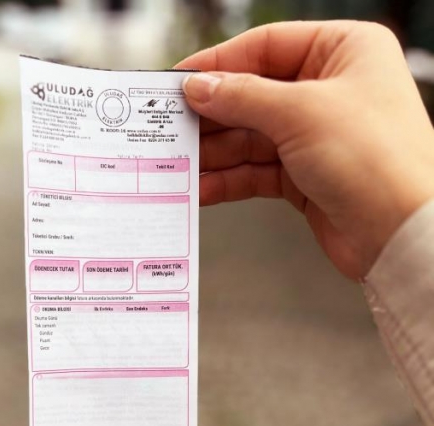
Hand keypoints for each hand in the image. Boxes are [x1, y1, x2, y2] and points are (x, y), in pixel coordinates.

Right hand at [178, 21, 433, 278]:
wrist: (401, 233)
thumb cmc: (376, 159)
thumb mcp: (300, 113)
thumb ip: (242, 98)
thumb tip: (199, 88)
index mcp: (343, 51)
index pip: (265, 47)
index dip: (218, 65)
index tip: (179, 83)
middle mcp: (331, 89)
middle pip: (253, 95)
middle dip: (211, 116)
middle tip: (169, 128)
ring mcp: (318, 136)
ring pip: (251, 138)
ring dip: (214, 153)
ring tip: (177, 162)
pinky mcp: (307, 178)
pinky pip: (257, 172)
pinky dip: (229, 180)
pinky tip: (201, 188)